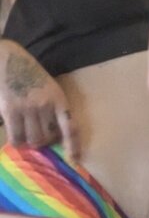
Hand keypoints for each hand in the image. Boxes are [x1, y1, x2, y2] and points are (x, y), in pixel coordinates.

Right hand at [0, 42, 80, 158]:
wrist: (6, 58)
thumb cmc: (28, 71)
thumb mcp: (47, 85)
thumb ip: (51, 105)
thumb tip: (52, 132)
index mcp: (58, 98)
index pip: (70, 126)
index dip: (72, 145)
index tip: (74, 158)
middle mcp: (45, 105)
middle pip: (48, 138)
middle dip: (45, 142)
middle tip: (39, 137)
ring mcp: (27, 108)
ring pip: (32, 140)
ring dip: (30, 141)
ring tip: (25, 133)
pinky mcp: (10, 111)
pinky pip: (16, 137)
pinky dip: (16, 140)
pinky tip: (15, 134)